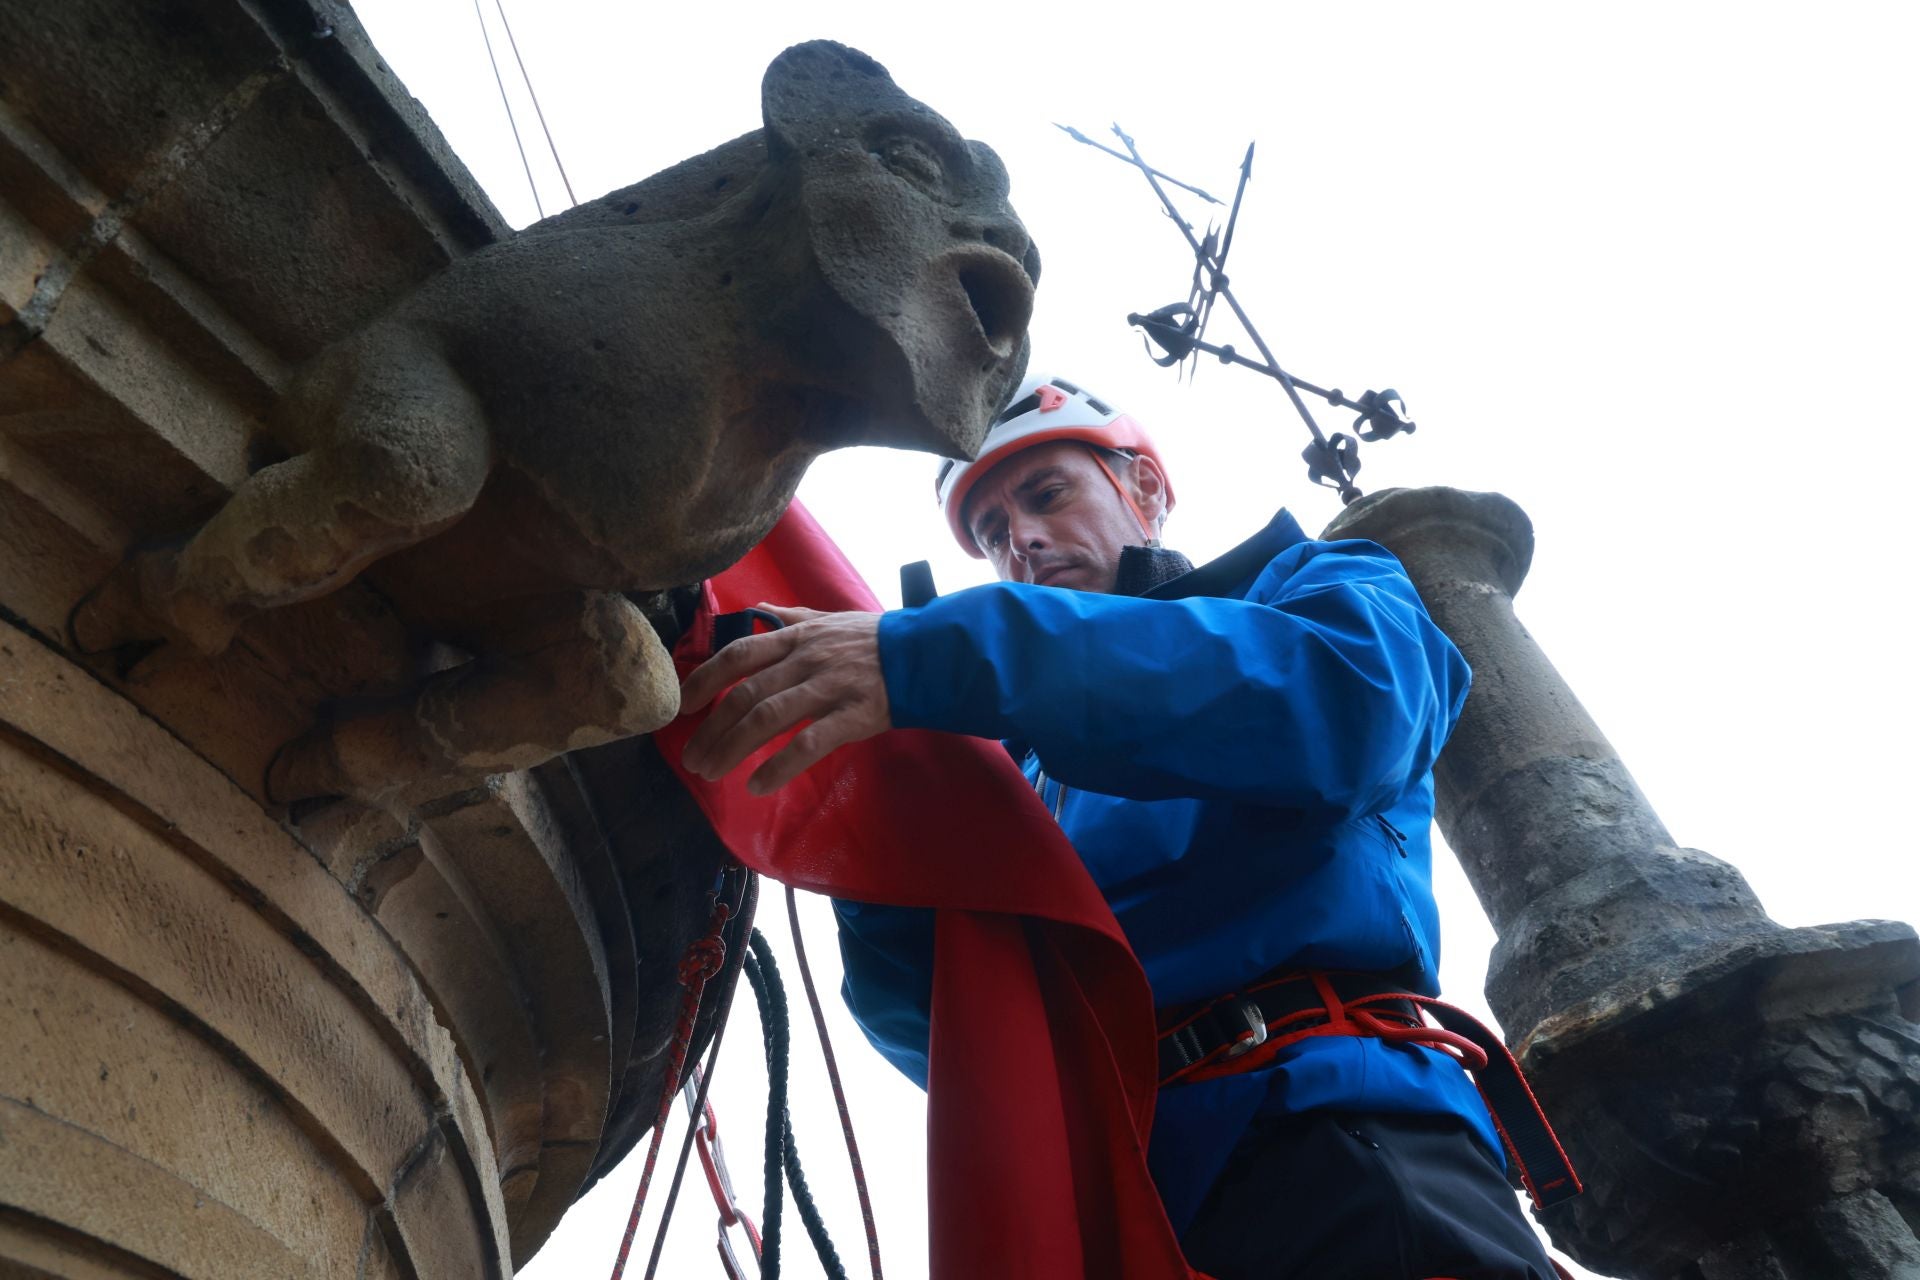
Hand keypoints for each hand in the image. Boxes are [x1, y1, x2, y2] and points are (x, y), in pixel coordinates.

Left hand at [678, 604, 890, 794]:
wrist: (929, 654)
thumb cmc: (876, 640)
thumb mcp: (830, 619)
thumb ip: (791, 617)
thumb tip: (757, 610)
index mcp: (796, 637)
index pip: (738, 655)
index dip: (704, 680)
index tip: (683, 707)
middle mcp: (806, 660)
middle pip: (744, 694)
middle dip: (711, 729)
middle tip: (692, 759)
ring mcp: (828, 687)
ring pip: (767, 718)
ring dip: (732, 749)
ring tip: (711, 774)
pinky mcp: (852, 716)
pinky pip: (808, 743)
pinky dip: (778, 766)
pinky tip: (757, 786)